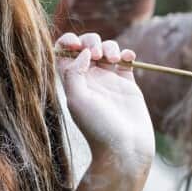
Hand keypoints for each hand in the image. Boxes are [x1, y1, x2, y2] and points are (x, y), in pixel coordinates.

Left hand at [55, 33, 154, 172]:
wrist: (125, 149)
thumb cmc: (98, 128)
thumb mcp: (77, 100)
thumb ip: (74, 73)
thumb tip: (82, 53)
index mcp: (72, 82)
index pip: (63, 53)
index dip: (67, 42)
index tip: (76, 44)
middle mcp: (89, 79)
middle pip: (86, 46)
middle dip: (91, 41)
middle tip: (96, 54)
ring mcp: (109, 80)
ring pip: (107, 49)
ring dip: (110, 46)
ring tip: (114, 59)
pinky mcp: (128, 84)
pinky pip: (126, 59)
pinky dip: (127, 52)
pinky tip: (127, 58)